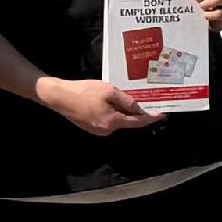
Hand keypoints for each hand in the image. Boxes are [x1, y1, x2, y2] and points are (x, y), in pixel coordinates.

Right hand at [36, 75, 156, 137]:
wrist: (60, 96)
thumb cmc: (85, 91)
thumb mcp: (109, 91)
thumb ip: (126, 101)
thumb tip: (139, 110)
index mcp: (113, 122)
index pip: (137, 123)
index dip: (151, 118)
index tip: (162, 115)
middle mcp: (107, 130)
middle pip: (128, 122)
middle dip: (137, 113)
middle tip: (148, 101)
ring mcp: (98, 130)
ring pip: (118, 121)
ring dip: (125, 112)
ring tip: (130, 99)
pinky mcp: (91, 127)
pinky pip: (109, 120)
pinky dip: (115, 113)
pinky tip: (114, 102)